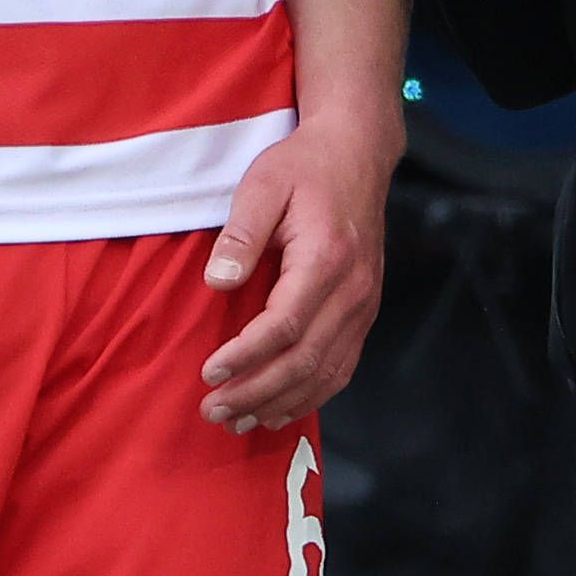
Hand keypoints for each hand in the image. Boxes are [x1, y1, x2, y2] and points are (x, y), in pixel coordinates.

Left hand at [199, 112, 400, 432]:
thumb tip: (218, 282)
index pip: (285, 325)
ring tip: (237, 421)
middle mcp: (354, 288)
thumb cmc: (304, 166)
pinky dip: (311, 396)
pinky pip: (343, 366)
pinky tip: (278, 409)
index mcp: (327, 257)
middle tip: (213, 410)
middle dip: (256, 392)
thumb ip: (241, 233)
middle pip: (305, 360)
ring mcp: (365, 304)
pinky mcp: (366, 310)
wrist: (358, 153)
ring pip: (326, 372)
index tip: (209, 373)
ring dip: (281, 403)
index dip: (246, 356)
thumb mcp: (263, 183)